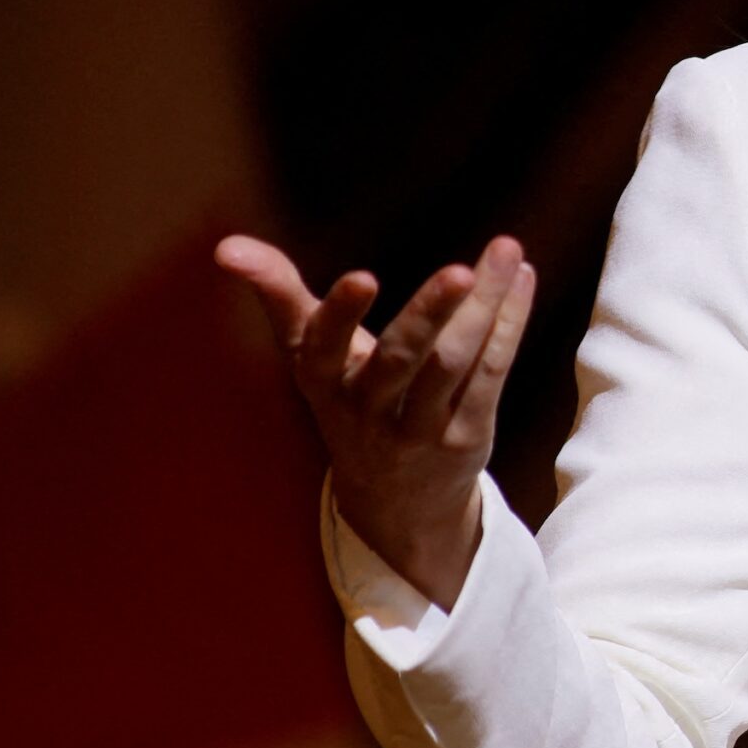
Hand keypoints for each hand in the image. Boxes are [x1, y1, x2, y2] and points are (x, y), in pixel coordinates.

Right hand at [216, 232, 536, 609]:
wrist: (394, 502)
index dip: (340, 313)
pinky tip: (520, 280)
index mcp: (323, 383)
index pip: (323, 347)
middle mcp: (368, 410)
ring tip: (505, 251)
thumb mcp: (311, 354)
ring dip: (486, 307)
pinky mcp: (466, 437)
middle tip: (461, 271)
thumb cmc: (349, 399)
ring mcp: (420, 429)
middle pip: (400, 362)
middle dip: (428, 315)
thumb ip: (279, 294)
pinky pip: (490, 375)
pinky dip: (508, 325)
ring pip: (454, 364)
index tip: (362, 276)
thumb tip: (226, 245)